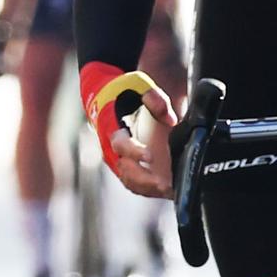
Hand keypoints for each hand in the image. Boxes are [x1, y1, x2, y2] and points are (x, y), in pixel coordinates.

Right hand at [80, 62, 178, 198]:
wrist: (106, 96)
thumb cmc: (124, 91)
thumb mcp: (139, 84)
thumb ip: (155, 98)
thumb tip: (171, 119)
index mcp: (111, 126)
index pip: (119, 144)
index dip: (133, 151)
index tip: (150, 156)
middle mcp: (110, 147)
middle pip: (123, 169)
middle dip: (143, 179)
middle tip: (164, 185)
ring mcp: (117, 158)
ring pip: (129, 180)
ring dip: (147, 188)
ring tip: (168, 191)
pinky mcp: (125, 166)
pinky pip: (134, 183)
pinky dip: (148, 190)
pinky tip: (167, 191)